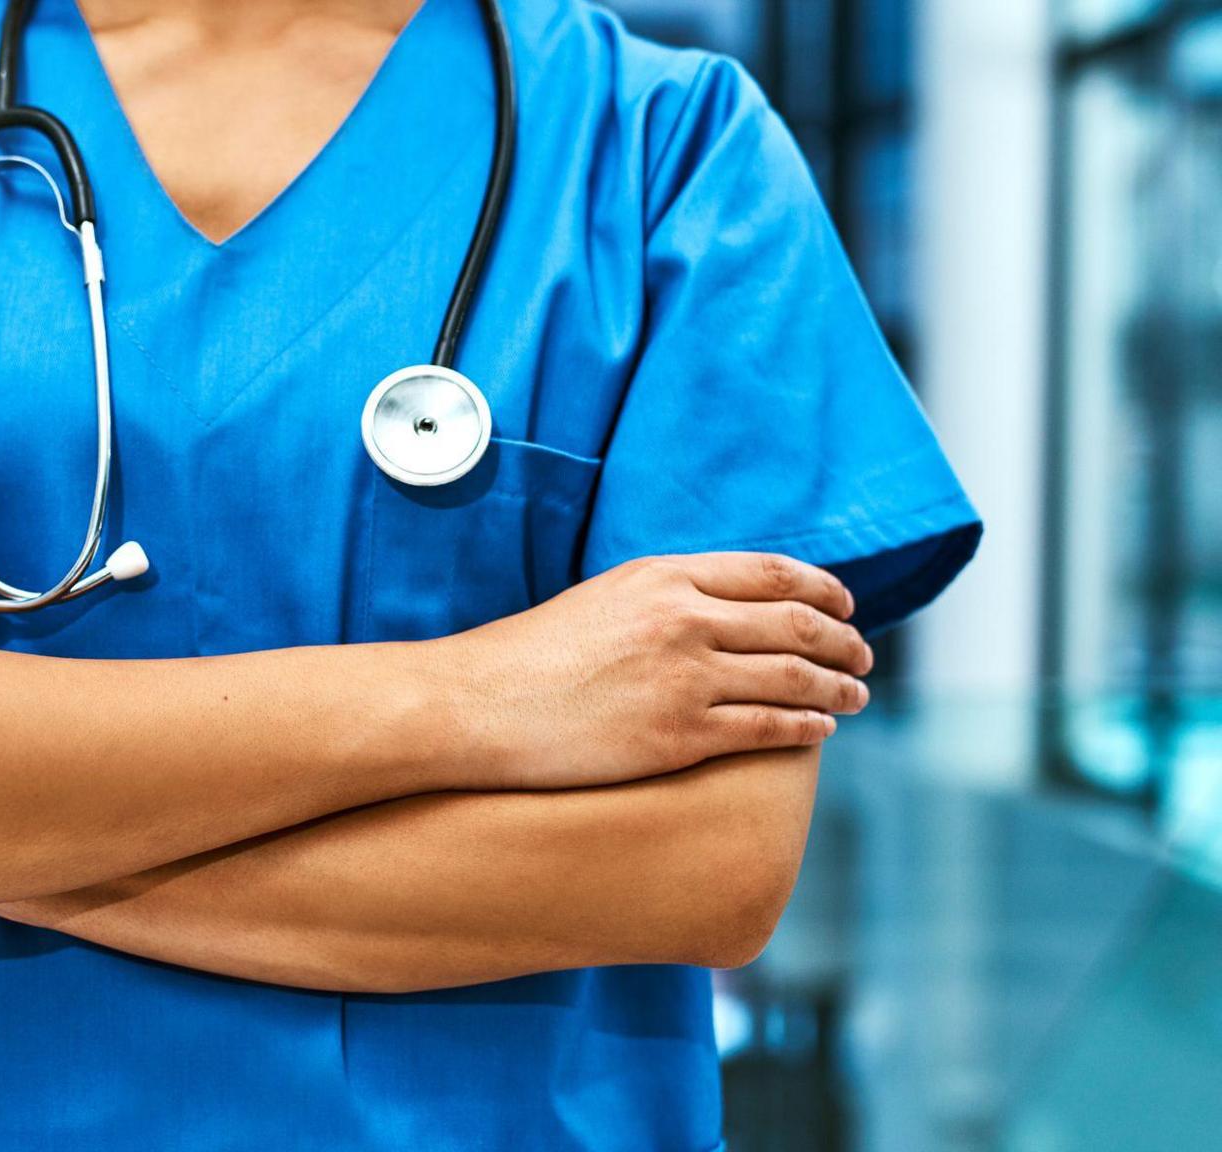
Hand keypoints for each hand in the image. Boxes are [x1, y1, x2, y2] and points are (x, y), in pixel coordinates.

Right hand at [438, 553, 871, 790]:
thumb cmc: (530, 656)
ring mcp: (684, 680)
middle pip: (797, 625)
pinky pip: (767, 729)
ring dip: (838, 687)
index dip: (822, 590)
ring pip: (795, 679)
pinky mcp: (678, 736)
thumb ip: (666, 596)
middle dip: (843, 641)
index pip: (772, 573)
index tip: (843, 606)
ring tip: (855, 695)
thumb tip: (723, 608)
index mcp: (664, 577)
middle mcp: (683, 620)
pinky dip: (806, 728)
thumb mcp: (604, 598)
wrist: (478, 705)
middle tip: (861, 656)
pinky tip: (819, 730)